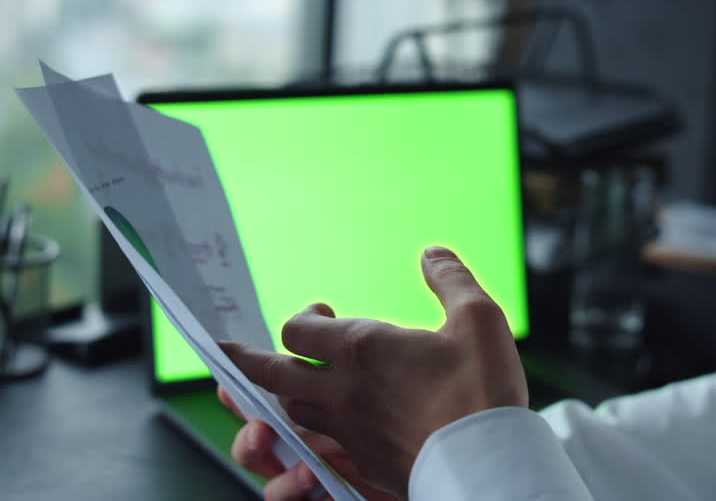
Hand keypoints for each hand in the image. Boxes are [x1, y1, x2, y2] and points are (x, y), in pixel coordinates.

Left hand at [220, 246, 528, 498]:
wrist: (485, 463)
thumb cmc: (482, 388)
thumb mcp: (478, 317)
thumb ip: (450, 279)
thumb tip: (431, 253)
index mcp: (362, 348)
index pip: (298, 329)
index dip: (302, 316)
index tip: (320, 310)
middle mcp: (342, 390)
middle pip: (273, 374)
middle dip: (250, 360)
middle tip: (229, 352)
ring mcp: (348, 431)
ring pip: (292, 410)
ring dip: (286, 392)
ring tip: (291, 383)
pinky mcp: (363, 462)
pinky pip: (321, 442)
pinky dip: (315, 429)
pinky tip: (331, 424)